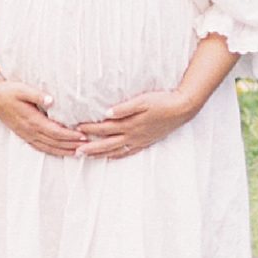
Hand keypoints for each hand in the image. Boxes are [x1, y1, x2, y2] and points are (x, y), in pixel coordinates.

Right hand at [0, 78, 89, 158]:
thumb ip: (37, 95)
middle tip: (87, 146)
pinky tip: (61, 152)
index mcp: (32, 120)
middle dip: (71, 145)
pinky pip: (40, 147)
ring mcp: (27, 135)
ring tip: (79, 153)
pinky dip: (53, 151)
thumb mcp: (22, 89)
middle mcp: (30, 131)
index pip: (55, 132)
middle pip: (55, 142)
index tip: (83, 135)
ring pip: (48, 147)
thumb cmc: (9, 91)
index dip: (70, 135)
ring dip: (64, 151)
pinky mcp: (24, 135)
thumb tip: (51, 100)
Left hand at [71, 88, 194, 158]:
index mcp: (130, 124)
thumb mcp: (143, 100)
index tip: (77, 128)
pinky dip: (117, 156)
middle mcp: (133, 135)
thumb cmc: (162, 101)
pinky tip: (110, 157)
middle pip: (107, 144)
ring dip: (101, 154)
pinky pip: (128, 152)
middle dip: (91, 148)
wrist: (182, 109)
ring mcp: (139, 141)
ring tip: (88, 157)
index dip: (91, 128)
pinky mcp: (145, 142)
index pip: (105, 128)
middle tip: (76, 152)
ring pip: (116, 151)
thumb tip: (107, 113)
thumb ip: (124, 108)